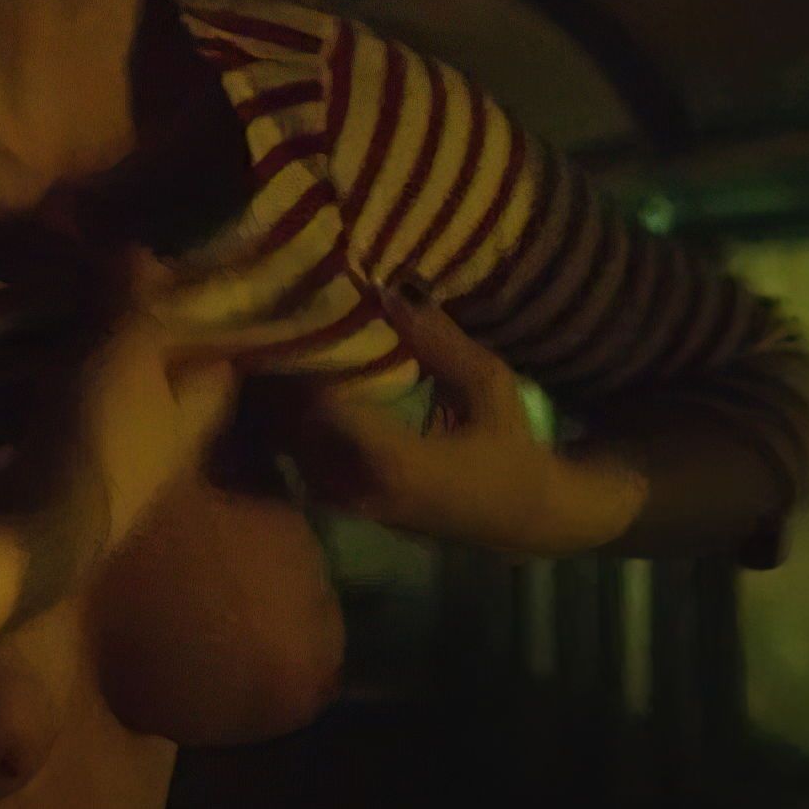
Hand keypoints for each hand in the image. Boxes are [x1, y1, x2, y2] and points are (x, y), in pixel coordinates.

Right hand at [0, 250, 239, 613]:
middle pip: (164, 381)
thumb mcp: (126, 352)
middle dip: (142, 338)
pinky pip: (67, 417)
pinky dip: (55, 388)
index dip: (206, 323)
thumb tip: (144, 248)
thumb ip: (137, 301)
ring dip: (94, 362)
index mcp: (197, 413)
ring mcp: (113, 464)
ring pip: (114, 398)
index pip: (219, 363)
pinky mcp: (62, 474)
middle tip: (112, 283)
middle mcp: (165, 443)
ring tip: (68, 309)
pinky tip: (31, 359)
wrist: (32, 527)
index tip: (181, 280)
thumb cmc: (102, 431)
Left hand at [272, 284, 646, 556]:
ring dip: (287, 410)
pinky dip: (301, 434)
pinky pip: (309, 468)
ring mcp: (355, 508)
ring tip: (287, 360)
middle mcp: (363, 490)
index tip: (297, 322)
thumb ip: (440, 341)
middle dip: (286, 383)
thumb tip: (393, 288)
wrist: (527, 520)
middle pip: (296, 431)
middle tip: (282, 334)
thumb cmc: (512, 450)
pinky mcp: (354, 512)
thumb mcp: (490, 387)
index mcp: (394, 462)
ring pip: (296, 454)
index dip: (304, 364)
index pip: (322, 409)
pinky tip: (306, 400)